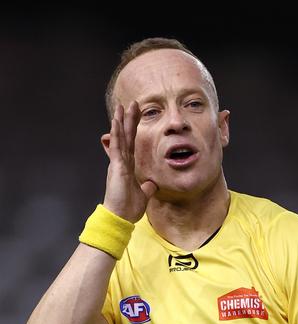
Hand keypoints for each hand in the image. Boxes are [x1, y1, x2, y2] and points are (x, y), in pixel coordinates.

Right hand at [101, 102, 156, 220]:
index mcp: (128, 167)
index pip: (132, 144)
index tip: (136, 116)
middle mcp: (121, 162)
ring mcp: (118, 163)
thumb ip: (147, 188)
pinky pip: (117, 147)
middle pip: (126, 136)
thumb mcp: (143, 195)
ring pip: (120, 137)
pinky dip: (117, 134)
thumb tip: (152, 185)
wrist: (120, 217)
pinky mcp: (116, 166)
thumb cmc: (128, 207)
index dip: (134, 130)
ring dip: (121, 121)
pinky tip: (117, 121)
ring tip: (122, 105)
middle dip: (129, 119)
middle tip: (133, 103)